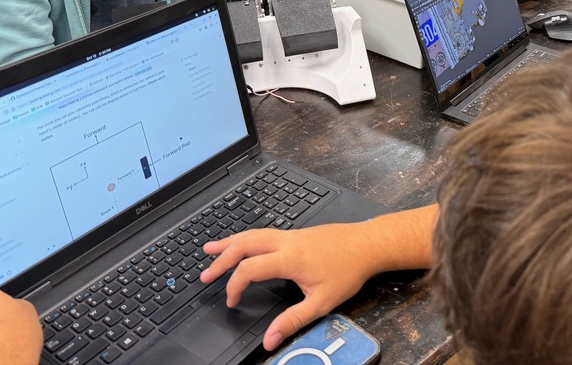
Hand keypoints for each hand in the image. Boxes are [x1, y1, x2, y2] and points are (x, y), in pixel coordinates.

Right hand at [202, 225, 382, 350]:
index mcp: (289, 258)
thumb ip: (293, 321)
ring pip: (252, 233)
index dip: (234, 286)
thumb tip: (270, 339)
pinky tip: (242, 241)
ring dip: (229, 242)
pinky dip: (245, 237)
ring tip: (210, 249)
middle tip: (204, 274)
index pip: (249, 269)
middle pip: (244, 244)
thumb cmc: (348, 270)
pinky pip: (263, 232)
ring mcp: (290, 234)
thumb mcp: (322, 302)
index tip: (231, 302)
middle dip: (221, 258)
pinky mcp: (295, 233)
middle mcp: (286, 242)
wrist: (367, 244)